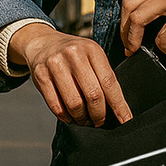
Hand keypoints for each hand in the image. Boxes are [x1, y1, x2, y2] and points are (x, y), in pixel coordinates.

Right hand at [8, 23, 131, 125]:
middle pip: (93, 95)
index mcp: (92, 49)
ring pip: (74, 103)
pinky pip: (56, 106)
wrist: (43, 43)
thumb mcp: (92, 56)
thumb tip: (118, 108)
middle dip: (99, 115)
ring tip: (85, 120)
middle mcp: (74, 54)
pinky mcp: (39, 76)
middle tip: (100, 122)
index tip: (125, 120)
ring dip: (82, 118)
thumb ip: (103, 76)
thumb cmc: (74, 55)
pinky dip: (65, 117)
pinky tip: (70, 117)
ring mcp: (55, 64)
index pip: (109, 82)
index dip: (119, 105)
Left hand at [120, 0, 165, 66]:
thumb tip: (139, 24)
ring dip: (134, 39)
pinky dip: (162, 48)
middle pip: (129, 4)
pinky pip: (161, 35)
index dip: (124, 18)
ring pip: (138, 18)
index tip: (127, 36)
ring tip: (138, 50)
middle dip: (124, 29)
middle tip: (128, 47)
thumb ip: (164, 4)